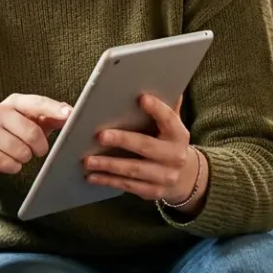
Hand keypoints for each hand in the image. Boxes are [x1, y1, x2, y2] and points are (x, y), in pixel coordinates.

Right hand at [0, 94, 70, 186]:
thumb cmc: (12, 133)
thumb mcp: (31, 122)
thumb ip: (50, 117)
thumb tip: (70, 114)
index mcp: (15, 102)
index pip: (38, 103)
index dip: (54, 109)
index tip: (69, 115)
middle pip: (32, 133)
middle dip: (40, 147)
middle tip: (37, 150)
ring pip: (21, 152)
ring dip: (25, 158)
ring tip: (19, 153)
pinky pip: (9, 164)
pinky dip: (14, 167)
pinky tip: (7, 160)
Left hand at [83, 95, 203, 205]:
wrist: (185, 177)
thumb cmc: (169, 142)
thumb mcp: (172, 125)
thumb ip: (166, 107)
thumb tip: (165, 81)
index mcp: (179, 135)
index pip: (169, 119)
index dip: (157, 109)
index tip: (141, 98)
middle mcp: (174, 156)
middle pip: (146, 147)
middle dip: (122, 140)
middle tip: (99, 135)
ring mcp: (164, 176)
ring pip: (134, 170)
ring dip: (109, 165)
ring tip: (87, 159)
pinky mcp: (153, 191)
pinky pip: (127, 185)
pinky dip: (108, 180)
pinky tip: (92, 176)